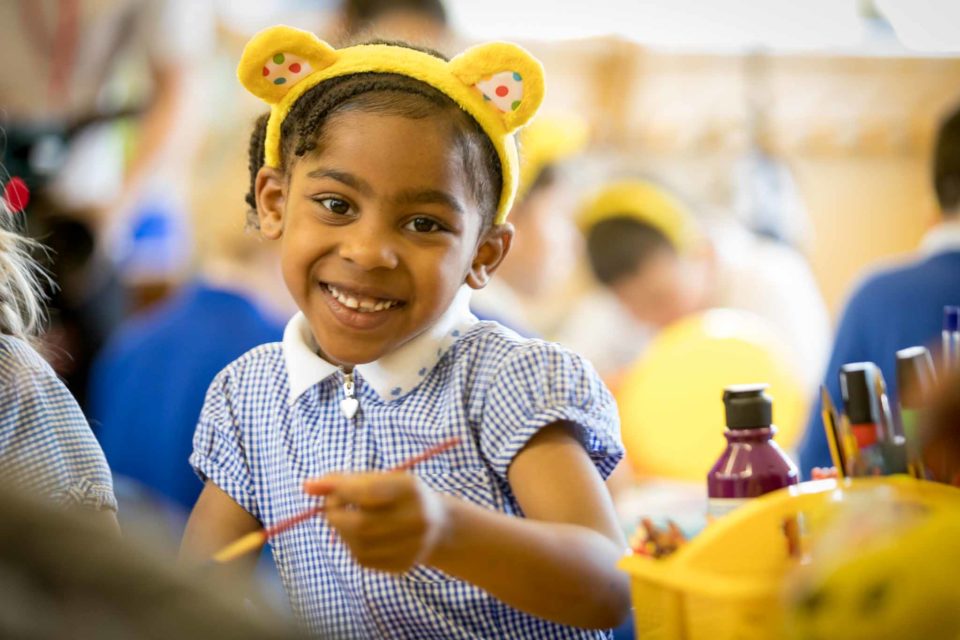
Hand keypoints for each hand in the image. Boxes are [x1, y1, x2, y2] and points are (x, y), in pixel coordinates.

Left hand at [304, 472, 448, 572]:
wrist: (438, 525)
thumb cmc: (399, 496)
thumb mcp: (379, 479)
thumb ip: (344, 481)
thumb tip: (307, 486)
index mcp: (411, 489)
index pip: (368, 492)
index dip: (339, 492)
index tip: (324, 490)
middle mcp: (416, 519)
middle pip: (360, 524)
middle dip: (335, 515)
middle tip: (331, 506)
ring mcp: (412, 545)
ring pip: (358, 544)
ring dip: (342, 531)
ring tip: (346, 518)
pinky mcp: (403, 565)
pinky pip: (363, 558)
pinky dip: (352, 545)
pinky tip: (360, 535)